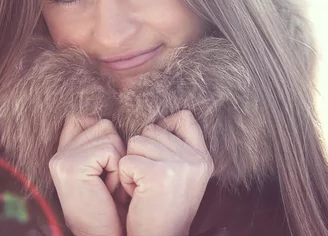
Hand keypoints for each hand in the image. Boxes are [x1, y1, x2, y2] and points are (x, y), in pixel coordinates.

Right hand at [49, 116, 125, 235]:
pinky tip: (107, 191)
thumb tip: (114, 115)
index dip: (104, 133)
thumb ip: (101, 142)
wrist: (106, 235)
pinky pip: (111, 151)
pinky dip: (117, 170)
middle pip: (104, 124)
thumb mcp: (106, 169)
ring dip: (119, 161)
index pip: (82, 117)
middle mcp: (59, 154)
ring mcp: (63, 159)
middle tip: (109, 182)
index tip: (109, 160)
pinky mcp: (72, 166)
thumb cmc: (114, 205)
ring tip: (109, 187)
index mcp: (64, 152)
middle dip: (117, 151)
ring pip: (110, 134)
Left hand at [120, 110, 213, 235]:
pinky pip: (126, 161)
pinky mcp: (158, 174)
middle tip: (149, 180)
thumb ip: (178, 148)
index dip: (164, 125)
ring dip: (132, 164)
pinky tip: (136, 195)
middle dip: (142, 152)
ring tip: (144, 187)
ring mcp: (179, 165)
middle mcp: (195, 159)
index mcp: (204, 158)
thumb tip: (157, 121)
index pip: (185, 117)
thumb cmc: (164, 210)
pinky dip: (124, 179)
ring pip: (137, 142)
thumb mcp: (184, 176)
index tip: (155, 149)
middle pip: (152, 129)